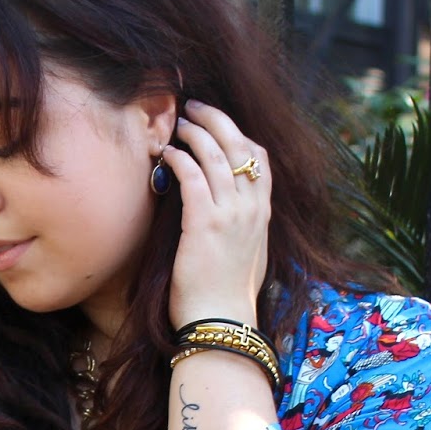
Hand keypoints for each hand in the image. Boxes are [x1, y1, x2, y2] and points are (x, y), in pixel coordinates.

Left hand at [160, 99, 272, 330]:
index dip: (239, 135)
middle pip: (240, 146)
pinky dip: (181, 161)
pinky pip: (194, 180)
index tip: (218, 124)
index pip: (259, 159)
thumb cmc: (225, 295)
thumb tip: (227, 217)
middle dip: (217, 121)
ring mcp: (231, 216)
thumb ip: (241, 228)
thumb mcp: (246, 255)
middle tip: (194, 107)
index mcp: (262, 214)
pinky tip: (168, 154)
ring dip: (196, 134)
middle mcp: (251, 209)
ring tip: (178, 123)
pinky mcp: (205, 225)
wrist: (222, 322)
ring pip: (217, 156)